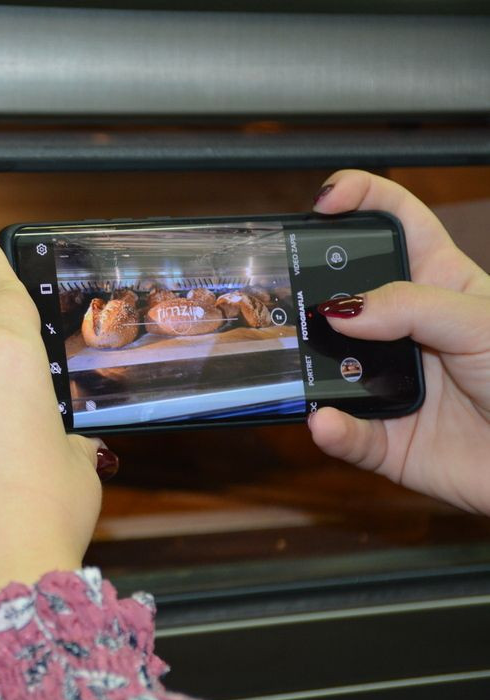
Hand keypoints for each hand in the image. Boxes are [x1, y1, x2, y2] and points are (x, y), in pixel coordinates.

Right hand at [309, 170, 489, 513]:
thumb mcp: (483, 323)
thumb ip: (413, 307)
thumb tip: (341, 308)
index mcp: (437, 284)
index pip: (394, 223)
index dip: (360, 198)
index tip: (326, 201)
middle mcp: (404, 330)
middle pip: (343, 293)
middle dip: (310, 284)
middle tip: (292, 291)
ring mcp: (388, 383)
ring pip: (330, 366)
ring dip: (310, 365)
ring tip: (299, 360)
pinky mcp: (384, 438)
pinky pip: (346, 433)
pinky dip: (332, 430)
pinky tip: (326, 421)